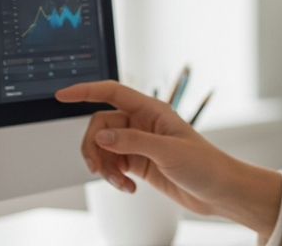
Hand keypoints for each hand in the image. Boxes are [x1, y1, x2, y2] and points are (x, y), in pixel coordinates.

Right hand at [56, 80, 281, 236]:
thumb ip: (132, 141)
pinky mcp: (139, 162)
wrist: (219, 191)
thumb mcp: (168, 151)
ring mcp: (139, 143)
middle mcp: (142, 123)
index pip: (111, 92)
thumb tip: (101, 136)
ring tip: (118, 183)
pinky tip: (128, 188)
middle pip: (101, 124)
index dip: (85, 90)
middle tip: (96, 168)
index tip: (61, 95)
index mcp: (151, 110)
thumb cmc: (205, 165)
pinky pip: (113, 165)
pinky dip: (114, 178)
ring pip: (104, 147)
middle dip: (94, 146)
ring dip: (104, 166)